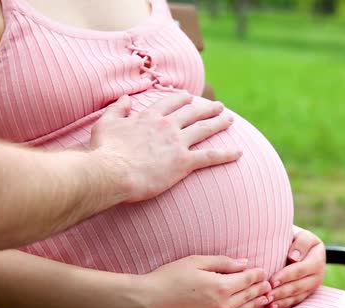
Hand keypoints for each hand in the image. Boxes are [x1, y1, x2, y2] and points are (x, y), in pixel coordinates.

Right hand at [90, 93, 240, 202]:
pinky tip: (239, 152)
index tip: (189, 97)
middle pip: (192, 112)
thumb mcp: (105, 124)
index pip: (170, 102)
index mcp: (149, 117)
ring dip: (219, 123)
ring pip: (204, 129)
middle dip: (207, 108)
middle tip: (218, 106)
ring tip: (230, 119)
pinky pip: (210, 156)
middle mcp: (167, 126)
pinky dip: (226, 154)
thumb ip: (117, 109)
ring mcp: (177, 143)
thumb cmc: (105, 151)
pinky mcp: (184, 162)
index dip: (181, 99)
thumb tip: (125, 98)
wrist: (111, 172)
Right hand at [128, 255, 271, 307]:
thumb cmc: (169, 278)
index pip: (248, 279)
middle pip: (249, 294)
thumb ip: (223, 262)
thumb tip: (244, 263)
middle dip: (260, 288)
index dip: (257, 273)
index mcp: (221, 286)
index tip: (263, 269)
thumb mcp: (196, 262)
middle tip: (269, 282)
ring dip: (256, 301)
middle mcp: (223, 304)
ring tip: (266, 296)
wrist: (149, 303)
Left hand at [265, 227, 324, 307]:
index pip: (301, 269)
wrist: (293, 242)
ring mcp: (313, 284)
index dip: (286, 276)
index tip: (272, 281)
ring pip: (297, 295)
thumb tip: (293, 258)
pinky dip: (283, 305)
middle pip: (299, 285)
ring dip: (282, 301)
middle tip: (266, 295)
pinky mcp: (306, 292)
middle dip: (282, 291)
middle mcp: (318, 273)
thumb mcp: (298, 233)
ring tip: (267, 303)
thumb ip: (300, 242)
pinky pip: (295, 301)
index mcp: (317, 256)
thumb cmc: (291, 235)